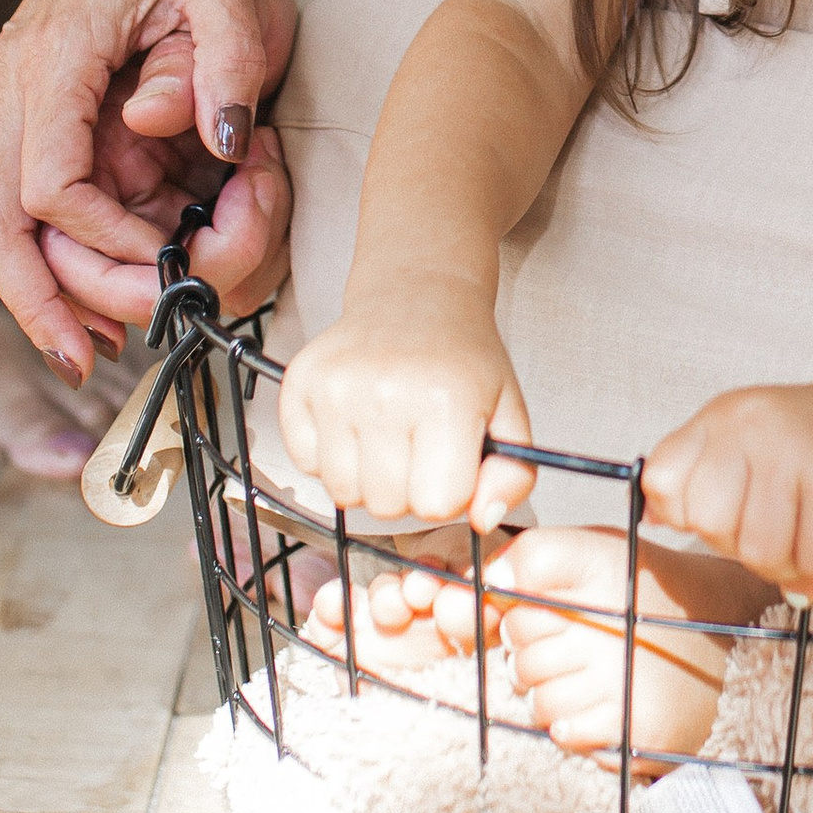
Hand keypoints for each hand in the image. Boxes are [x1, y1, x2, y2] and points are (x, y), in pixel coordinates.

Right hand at [0, 0, 294, 381]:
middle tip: (98, 354)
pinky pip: (18, 200)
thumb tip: (215, 145)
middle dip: (44, 299)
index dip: (103, 239)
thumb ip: (221, 60)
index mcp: (56, 57)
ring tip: (86, 348)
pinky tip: (83, 296)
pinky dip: (45, 254)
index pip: (51, 183)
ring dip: (36, 290)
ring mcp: (10, 100)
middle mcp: (13, 86)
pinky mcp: (26, 110)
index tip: (166, 256)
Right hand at [279, 277, 533, 525]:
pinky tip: (354, 421)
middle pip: (386, 506)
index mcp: (447, 401)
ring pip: (342, 493)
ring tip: (388, 435)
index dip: (449, 492)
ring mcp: (336, 387)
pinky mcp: (300, 382)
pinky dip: (327, 456)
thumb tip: (483, 519)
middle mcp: (386, 392)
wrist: (416, 292)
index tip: (453, 459)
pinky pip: (304, 464)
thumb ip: (513, 475)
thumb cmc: (464, 360)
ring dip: (366, 478)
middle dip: (407, 489)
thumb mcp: (509, 411)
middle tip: (419, 446)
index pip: (437, 505)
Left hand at [496, 527, 747, 764]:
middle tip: (572, 639)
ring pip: (534, 693)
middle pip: (518, 636)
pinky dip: (572, 723)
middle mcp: (612, 618)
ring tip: (589, 674)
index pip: (523, 563)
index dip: (513, 585)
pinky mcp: (629, 726)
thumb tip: (466, 589)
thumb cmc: (646, 600)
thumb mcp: (598, 556)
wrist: (728, 647)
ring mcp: (621, 677)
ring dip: (549, 690)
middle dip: (530, 643)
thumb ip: (533, 562)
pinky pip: (560, 730)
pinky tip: (600, 703)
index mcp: (605, 562)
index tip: (531, 595)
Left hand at [644, 370, 812, 598]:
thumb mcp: (753, 437)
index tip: (734, 510)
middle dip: (747, 547)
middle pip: (713, 529)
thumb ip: (704, 473)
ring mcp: (798, 451)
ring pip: (763, 554)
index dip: (695, 516)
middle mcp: (753, 426)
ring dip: (793, 561)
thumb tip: (654, 517)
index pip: (664, 485)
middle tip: (783, 525)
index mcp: (723, 417)